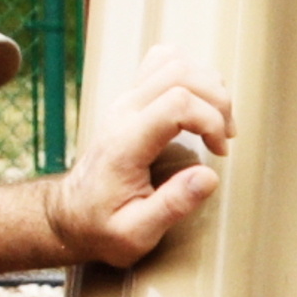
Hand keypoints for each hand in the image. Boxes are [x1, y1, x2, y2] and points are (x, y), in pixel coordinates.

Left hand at [43, 43, 234, 269]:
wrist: (70, 215)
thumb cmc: (103, 227)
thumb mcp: (136, 234)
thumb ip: (172, 206)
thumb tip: (208, 176)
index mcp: (125, 143)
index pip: (177, 103)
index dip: (211, 121)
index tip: (220, 152)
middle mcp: (123, 112)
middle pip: (180, 73)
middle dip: (217, 99)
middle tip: (225, 136)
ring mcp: (125, 101)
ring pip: (172, 62)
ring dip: (207, 85)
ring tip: (217, 121)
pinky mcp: (130, 99)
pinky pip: (161, 64)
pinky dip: (189, 74)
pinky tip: (198, 104)